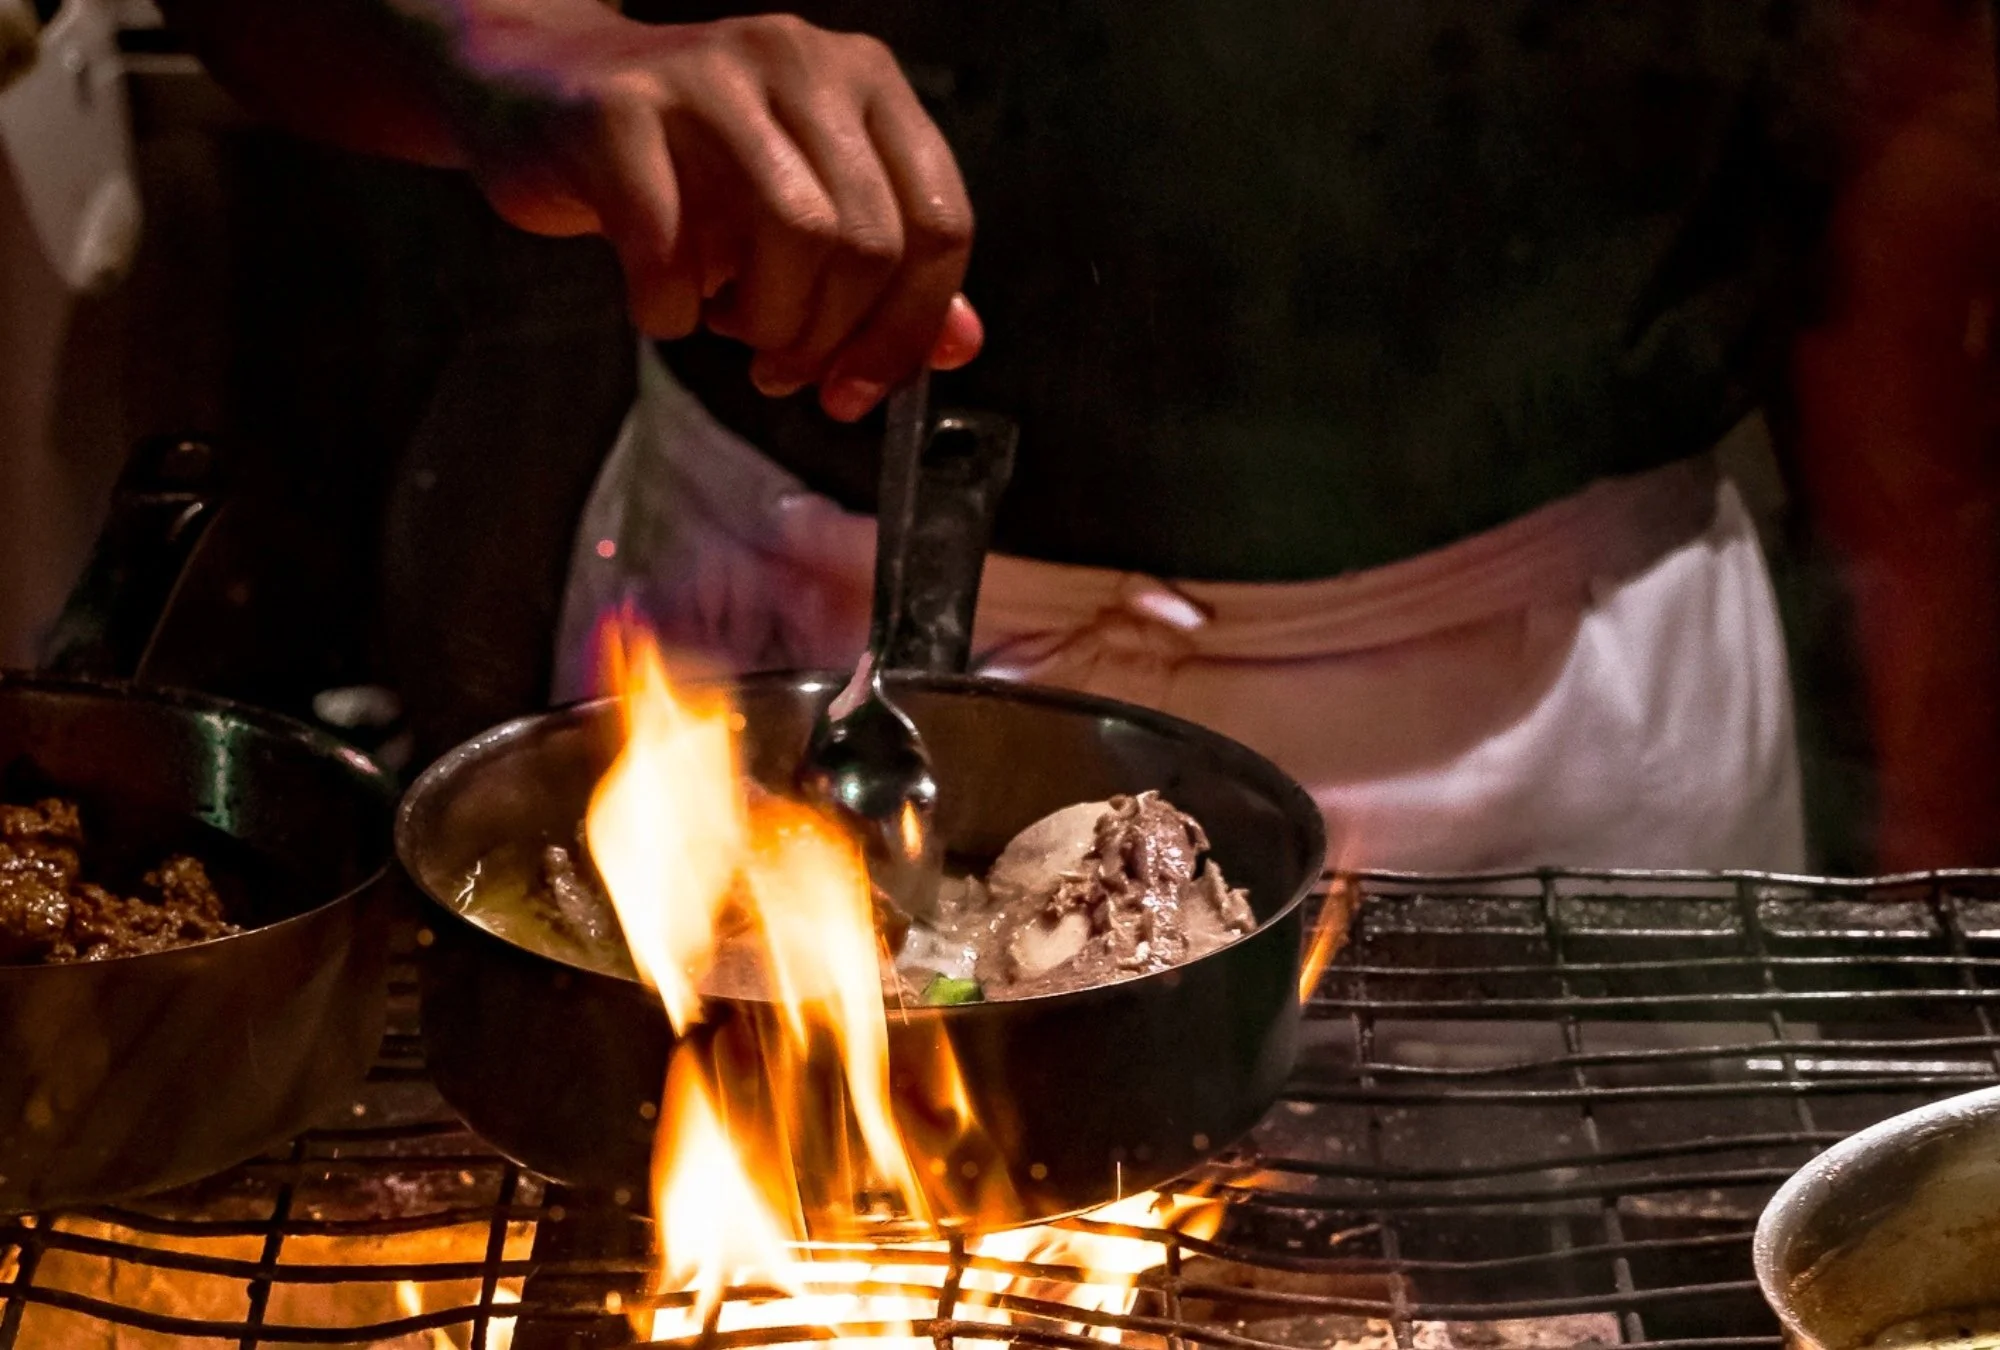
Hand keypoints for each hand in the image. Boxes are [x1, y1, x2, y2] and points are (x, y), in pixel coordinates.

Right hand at [450, 6, 981, 420]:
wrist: (538, 87)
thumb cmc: (686, 164)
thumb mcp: (803, 203)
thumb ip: (889, 270)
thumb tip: (961, 347)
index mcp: (866, 81)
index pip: (940, 223)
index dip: (906, 331)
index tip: (857, 391)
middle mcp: (799, 61)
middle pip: (870, 242)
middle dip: (830, 338)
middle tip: (783, 371)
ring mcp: (708, 77)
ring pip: (794, 236)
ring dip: (766, 322)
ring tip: (730, 327)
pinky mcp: (618, 111)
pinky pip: (670, 247)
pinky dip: (670, 309)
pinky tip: (662, 304)